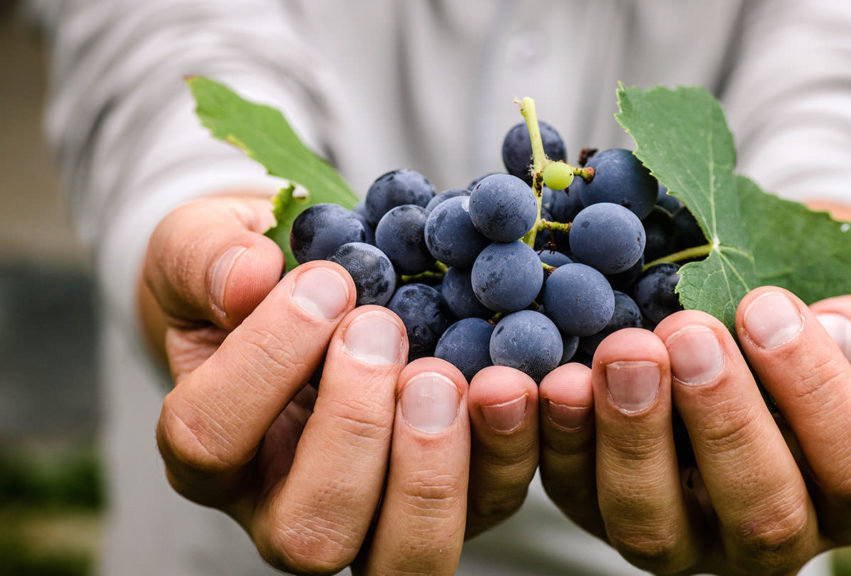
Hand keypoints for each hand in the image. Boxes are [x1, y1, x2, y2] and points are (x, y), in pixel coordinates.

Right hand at [143, 195, 537, 574]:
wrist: (320, 297)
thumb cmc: (253, 283)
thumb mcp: (202, 245)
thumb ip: (203, 256)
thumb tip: (246, 278)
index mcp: (213, 450)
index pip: (211, 439)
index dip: (266, 361)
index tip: (324, 283)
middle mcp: (287, 507)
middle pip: (312, 534)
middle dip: (354, 428)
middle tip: (382, 329)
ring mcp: (375, 516)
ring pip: (403, 556)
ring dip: (431, 468)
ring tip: (441, 374)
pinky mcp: (453, 499)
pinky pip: (489, 501)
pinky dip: (509, 448)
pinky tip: (511, 383)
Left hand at [538, 248, 850, 574]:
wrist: (748, 310)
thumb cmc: (822, 311)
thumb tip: (841, 335)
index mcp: (846, 493)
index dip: (818, 395)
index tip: (768, 307)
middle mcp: (768, 535)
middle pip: (760, 516)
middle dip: (722, 421)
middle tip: (688, 332)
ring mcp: (681, 534)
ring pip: (653, 526)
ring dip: (633, 438)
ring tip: (624, 351)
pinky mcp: (602, 510)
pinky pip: (575, 494)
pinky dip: (559, 440)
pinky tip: (556, 380)